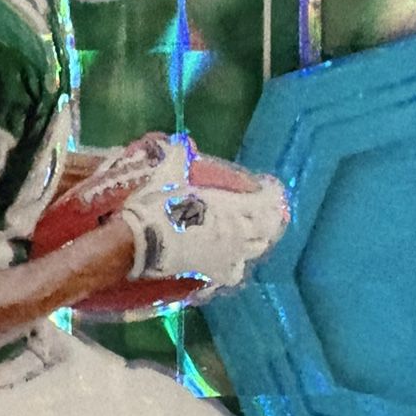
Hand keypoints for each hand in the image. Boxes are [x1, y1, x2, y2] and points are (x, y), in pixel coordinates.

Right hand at [121, 146, 286, 292]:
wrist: (143, 241)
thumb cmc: (159, 206)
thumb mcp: (169, 174)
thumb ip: (180, 157)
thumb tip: (182, 143)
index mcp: (230, 205)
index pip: (266, 200)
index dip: (272, 193)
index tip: (269, 187)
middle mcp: (237, 231)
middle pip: (267, 226)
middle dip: (269, 216)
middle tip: (263, 210)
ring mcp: (228, 254)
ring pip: (257, 248)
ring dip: (257, 238)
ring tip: (251, 232)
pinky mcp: (215, 272)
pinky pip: (236, 272)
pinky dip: (237, 265)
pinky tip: (231, 260)